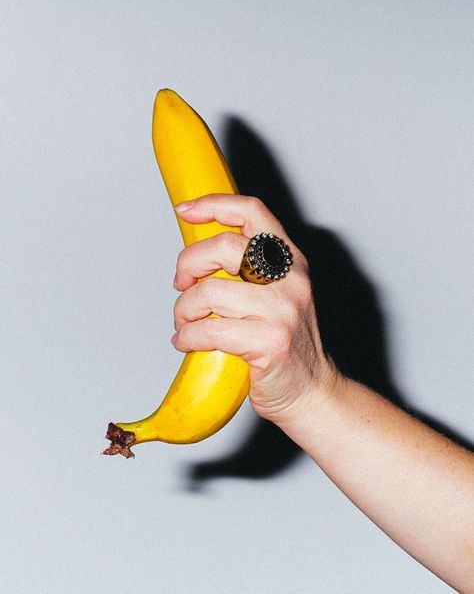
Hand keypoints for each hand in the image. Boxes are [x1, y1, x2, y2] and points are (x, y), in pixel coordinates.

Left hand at [171, 193, 338, 423]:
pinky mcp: (271, 342)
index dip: (214, 204)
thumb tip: (197, 255)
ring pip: (209, 291)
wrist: (312, 393)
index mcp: (290, 261)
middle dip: (187, 264)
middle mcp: (291, 279)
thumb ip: (248, 271)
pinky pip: (209, 330)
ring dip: (184, 311)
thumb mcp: (277, 295)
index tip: (186, 210)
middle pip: (223, 246)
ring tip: (185, 324)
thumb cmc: (286, 346)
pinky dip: (187, 337)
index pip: (252, 212)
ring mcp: (283, 310)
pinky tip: (188, 343)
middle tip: (181, 285)